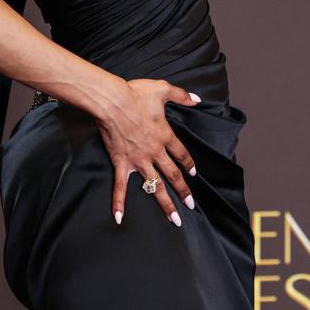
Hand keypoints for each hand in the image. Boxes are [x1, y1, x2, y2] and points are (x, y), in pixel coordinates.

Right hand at [97, 77, 200, 226]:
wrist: (112, 101)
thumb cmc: (135, 94)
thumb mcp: (162, 89)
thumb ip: (181, 95)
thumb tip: (197, 99)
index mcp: (164, 135)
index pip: (181, 154)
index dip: (188, 164)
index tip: (193, 174)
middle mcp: (154, 152)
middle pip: (172, 175)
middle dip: (183, 191)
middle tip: (190, 205)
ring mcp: (138, 160)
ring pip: (154, 186)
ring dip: (165, 203)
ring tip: (174, 219)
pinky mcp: (121, 163)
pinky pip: (120, 187)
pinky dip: (119, 203)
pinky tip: (119, 218)